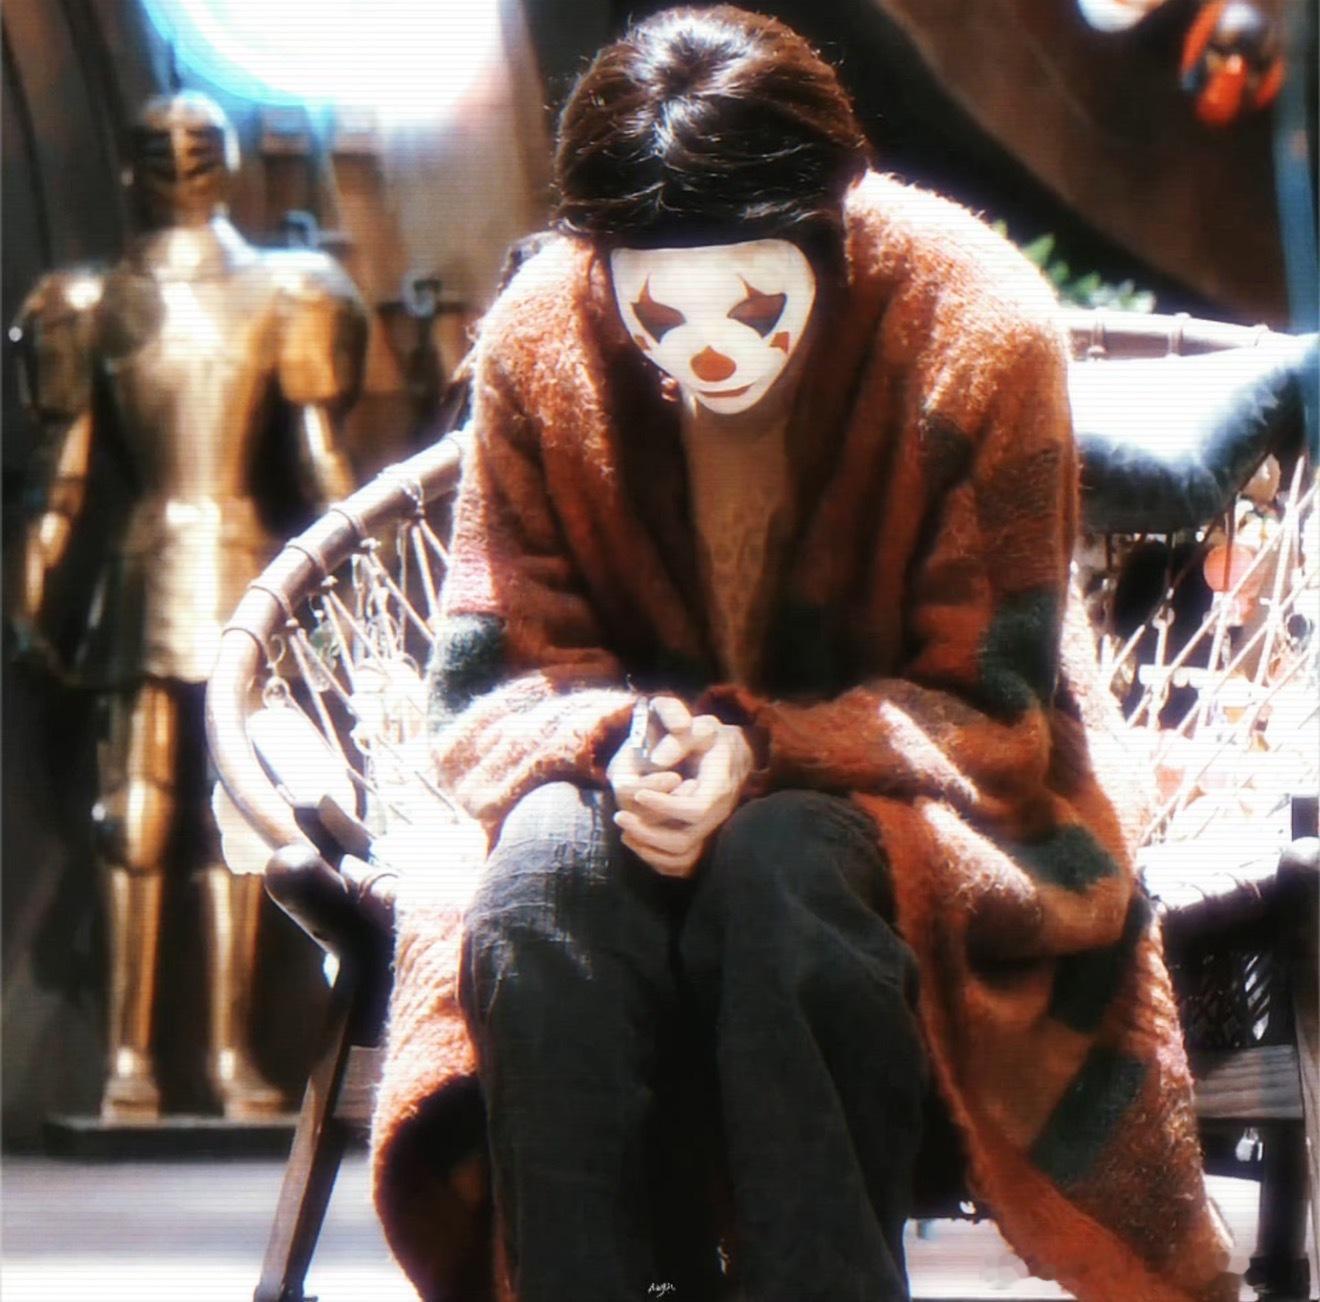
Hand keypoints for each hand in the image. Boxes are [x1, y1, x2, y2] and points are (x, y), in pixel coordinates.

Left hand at [612, 717, 754, 877]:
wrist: (736, 755)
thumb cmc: (715, 739)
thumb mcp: (703, 727)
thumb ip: (680, 740)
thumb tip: (656, 760)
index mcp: (719, 790)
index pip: (695, 810)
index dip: (665, 806)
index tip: (640, 793)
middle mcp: (717, 816)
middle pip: (684, 841)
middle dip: (648, 831)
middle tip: (619, 815)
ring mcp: (709, 831)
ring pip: (680, 857)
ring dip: (648, 848)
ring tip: (624, 829)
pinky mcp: (701, 838)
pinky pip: (680, 863)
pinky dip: (655, 858)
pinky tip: (635, 840)